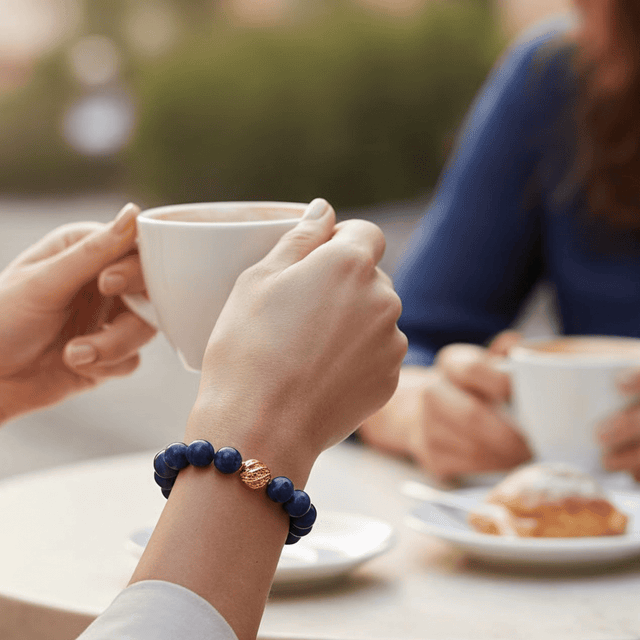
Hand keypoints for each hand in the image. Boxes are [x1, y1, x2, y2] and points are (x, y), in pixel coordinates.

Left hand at [0, 203, 156, 473]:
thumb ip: (93, 252)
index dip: (136, 267)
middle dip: (131, 315)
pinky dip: (109, 365)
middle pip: (152, 290)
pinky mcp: (108, 355)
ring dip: (114, 345)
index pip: (137, 247)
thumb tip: (134, 212)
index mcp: (84, 250)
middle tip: (100, 328)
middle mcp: (100, 281)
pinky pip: (132, 359)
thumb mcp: (44, 283)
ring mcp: (106, 318)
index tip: (108, 285)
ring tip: (76, 354)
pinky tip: (75, 365)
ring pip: (146, 328)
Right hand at [189, 198, 407, 475]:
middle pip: (370, 277)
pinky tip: (318, 376)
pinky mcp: (390, 380)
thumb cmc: (247, 349)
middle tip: (296, 314)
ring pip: (374, 318)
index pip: (365, 233)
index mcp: (351, 263)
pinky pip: (375, 356)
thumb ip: (300, 237)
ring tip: (304, 351)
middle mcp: (384, 297)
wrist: (259, 429)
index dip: (339, 242)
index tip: (312, 263)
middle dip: (342, 286)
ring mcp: (392, 342)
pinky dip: (354, 360)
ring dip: (351, 324)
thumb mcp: (257, 279)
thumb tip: (324, 210)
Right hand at [409, 331, 531, 478]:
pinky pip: (469, 467)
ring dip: (506, 456)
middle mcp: (432, 393)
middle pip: (472, 416)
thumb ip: (503, 356)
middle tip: (536, 444)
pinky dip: (495, 467)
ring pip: (473, 448)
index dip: (504, 383)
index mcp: (451, 363)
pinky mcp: (430, 457)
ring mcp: (426, 427)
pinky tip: (508, 462)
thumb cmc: (469, 389)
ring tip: (528, 455)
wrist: (422, 415)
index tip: (531, 398)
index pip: (474, 369)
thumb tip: (517, 344)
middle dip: (510, 436)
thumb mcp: (486, 365)